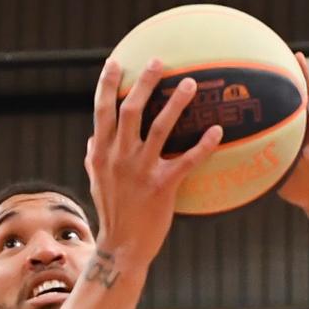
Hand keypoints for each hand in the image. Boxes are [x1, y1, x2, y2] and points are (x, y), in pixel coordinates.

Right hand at [85, 57, 223, 264]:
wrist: (121, 247)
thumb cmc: (112, 213)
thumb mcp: (96, 183)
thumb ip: (93, 159)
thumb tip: (91, 140)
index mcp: (101, 154)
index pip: (102, 112)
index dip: (107, 86)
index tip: (115, 63)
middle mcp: (119, 158)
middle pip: (130, 110)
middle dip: (144, 83)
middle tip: (159, 61)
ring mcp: (140, 171)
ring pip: (160, 128)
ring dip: (176, 102)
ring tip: (191, 83)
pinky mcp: (162, 186)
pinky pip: (186, 160)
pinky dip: (203, 145)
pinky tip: (217, 130)